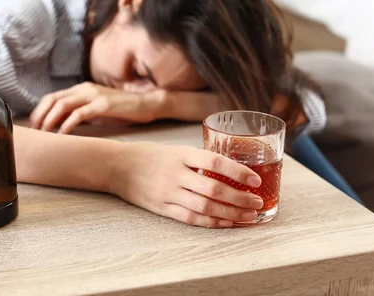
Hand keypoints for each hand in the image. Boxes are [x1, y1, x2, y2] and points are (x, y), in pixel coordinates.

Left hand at [30, 82, 164, 133]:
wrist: (146, 104)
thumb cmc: (121, 110)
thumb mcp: (96, 110)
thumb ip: (80, 113)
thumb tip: (59, 125)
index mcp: (81, 89)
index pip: (52, 97)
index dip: (39, 111)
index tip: (34, 126)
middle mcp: (85, 89)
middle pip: (53, 99)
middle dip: (40, 116)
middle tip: (35, 132)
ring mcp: (94, 95)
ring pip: (63, 105)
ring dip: (50, 120)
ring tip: (45, 134)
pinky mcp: (103, 105)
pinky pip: (80, 114)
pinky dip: (67, 124)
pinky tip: (62, 134)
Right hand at [110, 142, 263, 227]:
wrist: (116, 166)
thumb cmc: (148, 155)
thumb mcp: (173, 149)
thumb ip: (196, 159)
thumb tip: (228, 170)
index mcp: (180, 154)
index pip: (215, 162)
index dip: (238, 172)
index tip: (255, 179)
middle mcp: (175, 173)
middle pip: (213, 189)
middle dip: (239, 198)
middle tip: (257, 202)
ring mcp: (168, 192)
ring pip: (204, 207)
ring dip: (230, 213)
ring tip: (248, 216)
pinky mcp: (161, 207)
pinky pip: (190, 218)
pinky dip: (211, 222)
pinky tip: (226, 223)